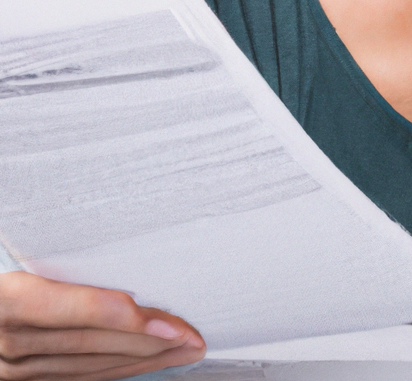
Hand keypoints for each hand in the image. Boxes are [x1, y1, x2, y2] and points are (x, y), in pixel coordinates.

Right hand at [0, 272, 204, 380]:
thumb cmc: (20, 264)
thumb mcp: (35, 255)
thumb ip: (70, 259)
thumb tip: (137, 244)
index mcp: (9, 298)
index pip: (75, 311)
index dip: (126, 319)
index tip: (170, 325)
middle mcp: (8, 338)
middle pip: (91, 345)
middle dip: (150, 343)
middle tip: (194, 336)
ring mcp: (13, 367)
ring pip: (90, 367)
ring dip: (144, 360)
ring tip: (185, 349)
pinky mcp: (24, 379)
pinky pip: (80, 377)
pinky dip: (119, 368)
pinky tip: (150, 361)